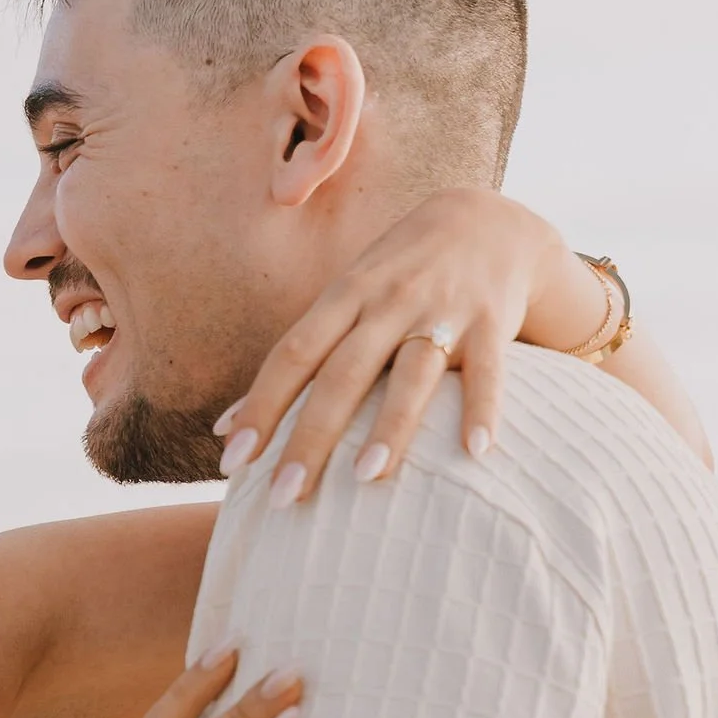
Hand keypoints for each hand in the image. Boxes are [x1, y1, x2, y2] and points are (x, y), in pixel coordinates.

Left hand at [217, 187, 604, 502]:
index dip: (261, 407)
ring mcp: (443, 309)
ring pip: (413, 373)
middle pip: (342, 374)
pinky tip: (475, 453)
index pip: (292, 355)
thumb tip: (224, 428)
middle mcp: (389, 301)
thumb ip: (293, 361)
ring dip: (390, 427)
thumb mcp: (342, 301)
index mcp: (344, 296)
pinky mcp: (493, 321)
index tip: (233, 462)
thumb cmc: (397, 276)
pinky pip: (489, 371)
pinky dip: (483, 410)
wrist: (489, 221)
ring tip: (366, 478)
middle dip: (309, 437)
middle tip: (282, 496)